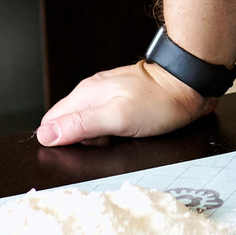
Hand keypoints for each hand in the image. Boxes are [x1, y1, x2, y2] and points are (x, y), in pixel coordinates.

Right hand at [35, 61, 207, 146]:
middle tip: (107, 142)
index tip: (83, 149)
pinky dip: (111, 130)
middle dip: (80, 141)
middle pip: (68, 124)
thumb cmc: (160, 102)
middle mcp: (91, 91)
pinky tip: (127, 132)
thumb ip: (80, 125)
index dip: (61, 142)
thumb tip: (46, 135)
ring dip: (97, 137)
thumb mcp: (117, 118)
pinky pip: (104, 119)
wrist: (189, 85)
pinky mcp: (121, 98)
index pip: (51, 123)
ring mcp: (106, 93)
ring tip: (120, 137)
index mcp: (85, 94)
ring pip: (87, 123)